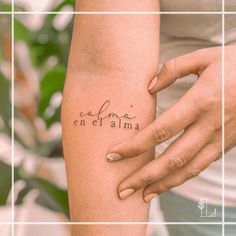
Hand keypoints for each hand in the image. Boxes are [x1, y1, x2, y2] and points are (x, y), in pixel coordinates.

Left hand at [106, 46, 235, 201]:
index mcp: (201, 102)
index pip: (160, 131)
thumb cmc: (235, 64)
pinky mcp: (224, 145)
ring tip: (141, 195)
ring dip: (162, 185)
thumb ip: (172, 70)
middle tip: (122, 189)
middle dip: (144, 176)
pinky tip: (166, 183)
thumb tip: (148, 87)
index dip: (135, 145)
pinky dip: (181, 178)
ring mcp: (219, 139)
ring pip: (187, 169)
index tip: (113, 155)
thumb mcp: (203, 58)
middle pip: (171, 158)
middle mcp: (209, 125)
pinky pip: (200, 166)